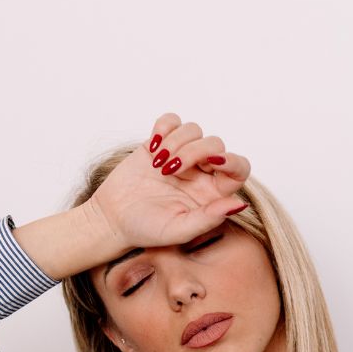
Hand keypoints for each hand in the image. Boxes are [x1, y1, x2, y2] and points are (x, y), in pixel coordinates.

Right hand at [85, 111, 253, 252]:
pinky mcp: (161, 143)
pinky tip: (152, 147)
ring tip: (158, 165)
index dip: (232, 161)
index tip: (213, 162)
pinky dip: (164, 127)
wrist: (113, 219)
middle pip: (215, 144)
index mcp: (213, 193)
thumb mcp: (180, 230)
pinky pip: (172, 121)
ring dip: (176, 142)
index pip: (238, 168)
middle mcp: (202, 172)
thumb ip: (210, 218)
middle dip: (193, 152)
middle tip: (169, 171)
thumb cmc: (147, 229)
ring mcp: (182, 155)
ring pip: (194, 130)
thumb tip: (239, 204)